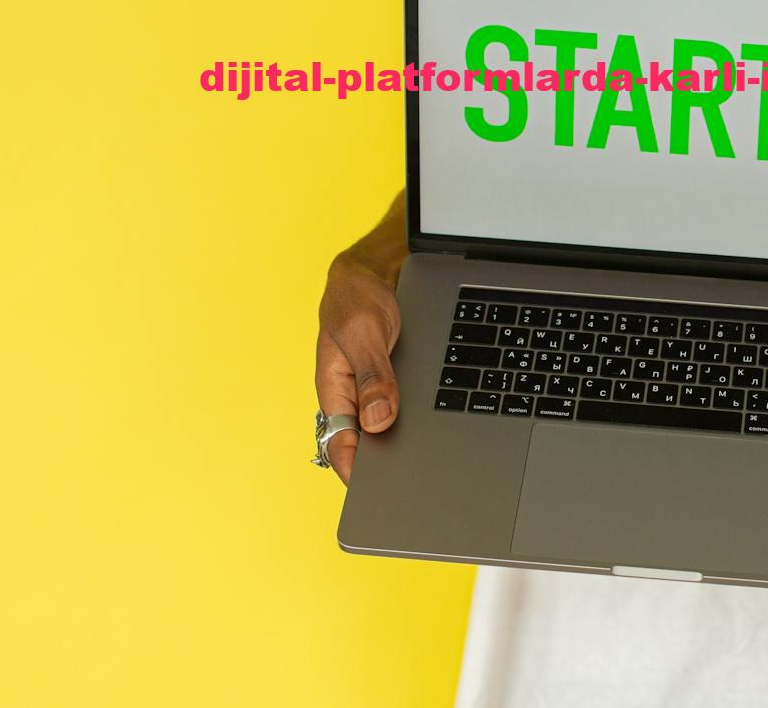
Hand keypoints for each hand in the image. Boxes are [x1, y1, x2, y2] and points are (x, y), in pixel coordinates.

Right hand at [314, 252, 404, 484]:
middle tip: (410, 487)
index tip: (375, 497)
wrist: (376, 270)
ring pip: (384, 429)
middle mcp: (352, 395)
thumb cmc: (357, 297)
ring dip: (401, 441)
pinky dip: (414, 420)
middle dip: (384, 465)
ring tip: (425, 466)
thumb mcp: (363, 331)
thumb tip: (379, 420)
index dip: (356, 474)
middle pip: (365, 443)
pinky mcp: (391, 382)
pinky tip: (433, 431)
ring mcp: (372, 390)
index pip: (340, 444)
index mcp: (334, 388)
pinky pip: (400, 410)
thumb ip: (372, 375)